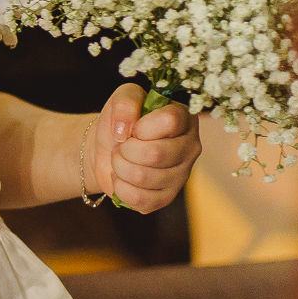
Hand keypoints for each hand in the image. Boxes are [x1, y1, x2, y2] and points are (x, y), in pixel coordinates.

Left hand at [85, 83, 203, 212]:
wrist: (107, 147)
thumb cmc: (121, 120)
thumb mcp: (121, 98)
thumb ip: (126, 102)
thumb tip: (124, 130)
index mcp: (185, 119)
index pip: (170, 121)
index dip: (142, 126)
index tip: (133, 128)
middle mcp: (190, 148)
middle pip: (155, 153)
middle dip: (125, 149)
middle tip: (121, 145)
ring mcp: (181, 176)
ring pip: (143, 177)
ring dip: (119, 166)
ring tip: (120, 159)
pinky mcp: (166, 198)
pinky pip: (140, 199)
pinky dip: (120, 187)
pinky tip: (122, 177)